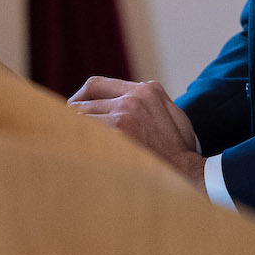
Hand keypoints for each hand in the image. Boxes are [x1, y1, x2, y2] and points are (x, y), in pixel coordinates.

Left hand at [68, 76, 203, 185]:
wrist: (185, 170)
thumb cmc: (179, 148)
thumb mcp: (174, 113)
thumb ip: (153, 99)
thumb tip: (137, 91)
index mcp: (146, 90)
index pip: (96, 84)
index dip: (81, 98)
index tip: (77, 112)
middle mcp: (132, 97)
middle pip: (82, 102)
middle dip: (73, 119)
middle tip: (69, 134)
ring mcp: (123, 113)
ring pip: (77, 116)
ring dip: (73, 131)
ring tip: (74, 145)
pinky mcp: (116, 131)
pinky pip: (81, 131)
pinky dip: (75, 141)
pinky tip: (78, 152)